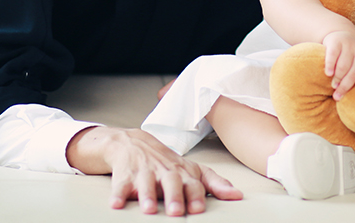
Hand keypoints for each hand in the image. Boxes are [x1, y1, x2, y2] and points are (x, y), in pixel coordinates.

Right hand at [67, 125, 242, 214]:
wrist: (132, 143)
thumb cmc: (166, 163)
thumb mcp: (191, 171)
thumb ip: (215, 183)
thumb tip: (237, 195)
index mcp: (183, 171)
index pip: (192, 183)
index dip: (196, 195)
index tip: (199, 209)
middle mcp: (164, 170)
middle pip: (171, 182)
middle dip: (174, 196)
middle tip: (176, 212)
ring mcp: (144, 171)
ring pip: (146, 182)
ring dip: (148, 196)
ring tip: (149, 210)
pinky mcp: (124, 175)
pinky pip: (120, 184)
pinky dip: (117, 194)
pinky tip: (116, 204)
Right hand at [321, 28, 354, 100]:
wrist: (343, 32)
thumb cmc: (353, 54)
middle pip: (354, 73)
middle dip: (345, 86)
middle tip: (338, 97)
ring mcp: (349, 45)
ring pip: (343, 66)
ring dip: (338, 78)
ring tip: (333, 86)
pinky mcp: (336, 42)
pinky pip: (333, 56)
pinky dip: (330, 65)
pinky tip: (328, 74)